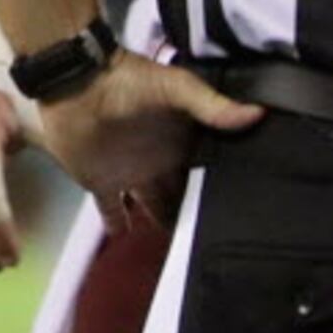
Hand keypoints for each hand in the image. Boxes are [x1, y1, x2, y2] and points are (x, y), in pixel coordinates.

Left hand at [37, 52, 262, 228]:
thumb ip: (213, 106)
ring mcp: (133, 174)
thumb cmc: (126, 80)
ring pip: (156, 208)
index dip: (223, 192)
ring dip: (167, 225)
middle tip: (219, 241)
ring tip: (185, 252)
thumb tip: (259, 114)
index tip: (245, 214)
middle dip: (199, 215)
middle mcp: (162, 163)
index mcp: (183, 144)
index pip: (209, 174)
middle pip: (185, 196)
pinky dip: (117, 224)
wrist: (73, 81)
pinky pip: (113, 210)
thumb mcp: (176, 88)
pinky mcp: (102, 182)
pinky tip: (127, 239)